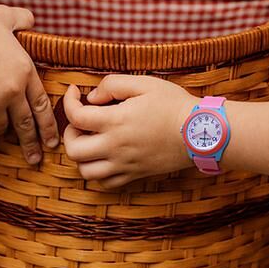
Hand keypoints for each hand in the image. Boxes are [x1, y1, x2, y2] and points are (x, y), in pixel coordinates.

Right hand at [0, 1, 57, 163]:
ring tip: (1, 132)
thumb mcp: (1, 15)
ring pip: (2, 127)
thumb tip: (31, 19)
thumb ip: (21, 19)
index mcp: (24, 69)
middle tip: (36, 159)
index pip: (42, 104)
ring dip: (1, 130)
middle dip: (32, 145)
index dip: (48, 125)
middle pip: (26, 124)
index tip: (51, 141)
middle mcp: (12, 91)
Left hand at [62, 75, 194, 189]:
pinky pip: (106, 183)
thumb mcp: (144, 83)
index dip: (68, 101)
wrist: (200, 132)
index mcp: (115, 121)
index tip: (75, 93)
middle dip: (69, 133)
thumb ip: (112, 85)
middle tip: (80, 122)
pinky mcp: (135, 175)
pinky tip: (105, 158)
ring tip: (91, 141)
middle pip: (73, 150)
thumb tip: (91, 97)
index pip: (75, 116)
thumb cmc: (174, 105)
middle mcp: (115, 147)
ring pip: (86, 172)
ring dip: (81, 156)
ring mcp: (125, 164)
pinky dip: (98, 173)